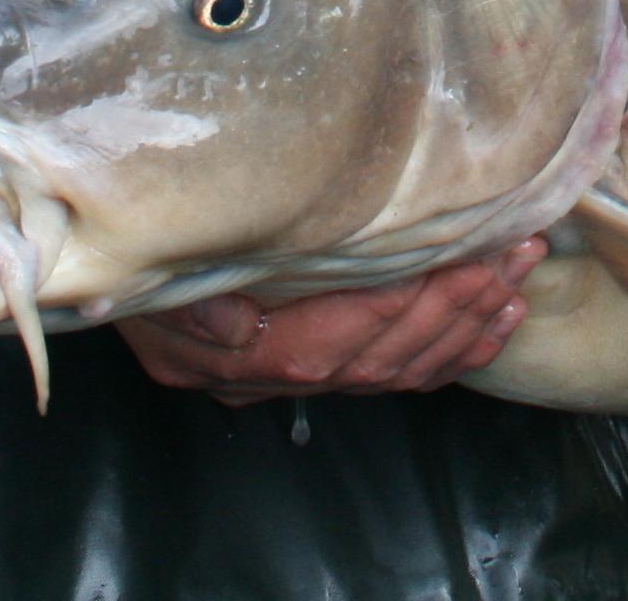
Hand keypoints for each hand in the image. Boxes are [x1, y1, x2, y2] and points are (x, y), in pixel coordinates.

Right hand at [117, 239, 543, 402]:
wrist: (112, 257)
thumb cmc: (133, 250)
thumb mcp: (145, 273)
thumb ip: (190, 307)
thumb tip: (236, 329)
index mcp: (230, 355)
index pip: (328, 344)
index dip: (397, 309)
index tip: (457, 261)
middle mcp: (265, 376)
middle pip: (375, 360)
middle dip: (451, 309)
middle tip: (510, 256)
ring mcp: (290, 378)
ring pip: (395, 370)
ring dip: (464, 327)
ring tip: (515, 280)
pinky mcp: (312, 365)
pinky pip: (396, 376)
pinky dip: (452, 353)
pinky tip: (495, 324)